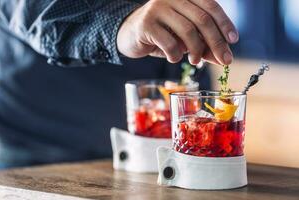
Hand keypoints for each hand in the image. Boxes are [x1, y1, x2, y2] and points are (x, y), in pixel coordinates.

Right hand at [117, 0, 237, 64]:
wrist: (131, 34)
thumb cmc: (161, 34)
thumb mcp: (184, 38)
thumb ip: (203, 44)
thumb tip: (222, 58)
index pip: (211, 6)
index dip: (224, 23)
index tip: (234, 41)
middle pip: (202, 19)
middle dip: (216, 42)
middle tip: (224, 60)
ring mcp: (158, 8)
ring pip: (188, 30)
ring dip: (196, 51)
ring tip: (196, 61)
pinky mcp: (146, 23)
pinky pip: (169, 42)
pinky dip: (176, 55)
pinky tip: (174, 58)